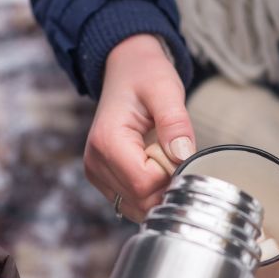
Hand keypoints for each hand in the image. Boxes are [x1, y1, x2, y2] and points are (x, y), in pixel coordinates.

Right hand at [85, 34, 193, 222]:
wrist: (127, 70)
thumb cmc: (145, 76)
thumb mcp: (165, 90)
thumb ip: (175, 123)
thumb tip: (183, 155)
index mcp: (107, 141)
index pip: (144, 183)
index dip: (171, 174)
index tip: (179, 151)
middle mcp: (95, 162)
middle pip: (141, 199)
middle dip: (167, 184)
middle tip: (174, 153)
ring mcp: (97, 174)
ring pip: (138, 207)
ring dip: (160, 190)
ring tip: (164, 157)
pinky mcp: (105, 180)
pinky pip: (134, 203)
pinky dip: (152, 193)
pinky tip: (157, 168)